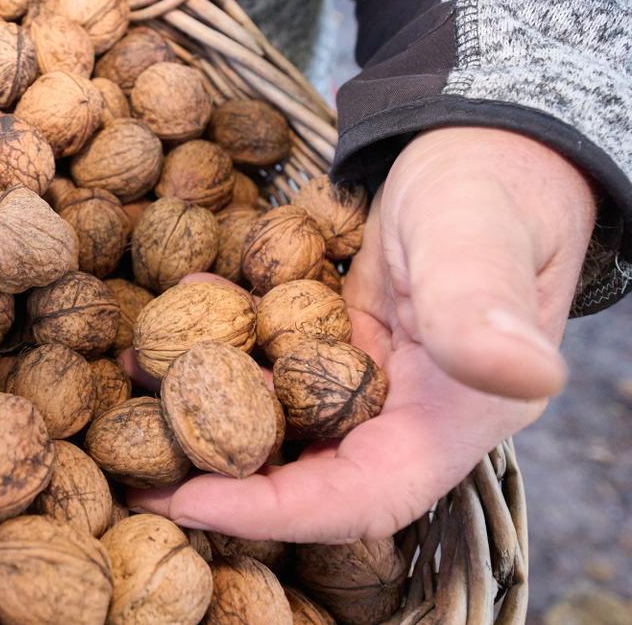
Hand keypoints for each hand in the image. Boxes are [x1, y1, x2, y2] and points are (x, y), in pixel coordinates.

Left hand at [126, 127, 595, 542]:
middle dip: (216, 468)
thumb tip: (522, 376)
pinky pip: (275, 356)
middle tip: (131, 459)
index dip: (272, 511)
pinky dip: (228, 336)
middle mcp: (407, 416)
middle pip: (304, 471)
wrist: (490, 144)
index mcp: (450, 421)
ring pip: (279, 413)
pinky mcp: (341, 340)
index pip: (358, 500)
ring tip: (137, 362)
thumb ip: (483, 308)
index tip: (188, 501)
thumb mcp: (480, 242)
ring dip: (208, 395)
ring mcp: (369, 379)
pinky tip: (186, 295)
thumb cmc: (495, 186)